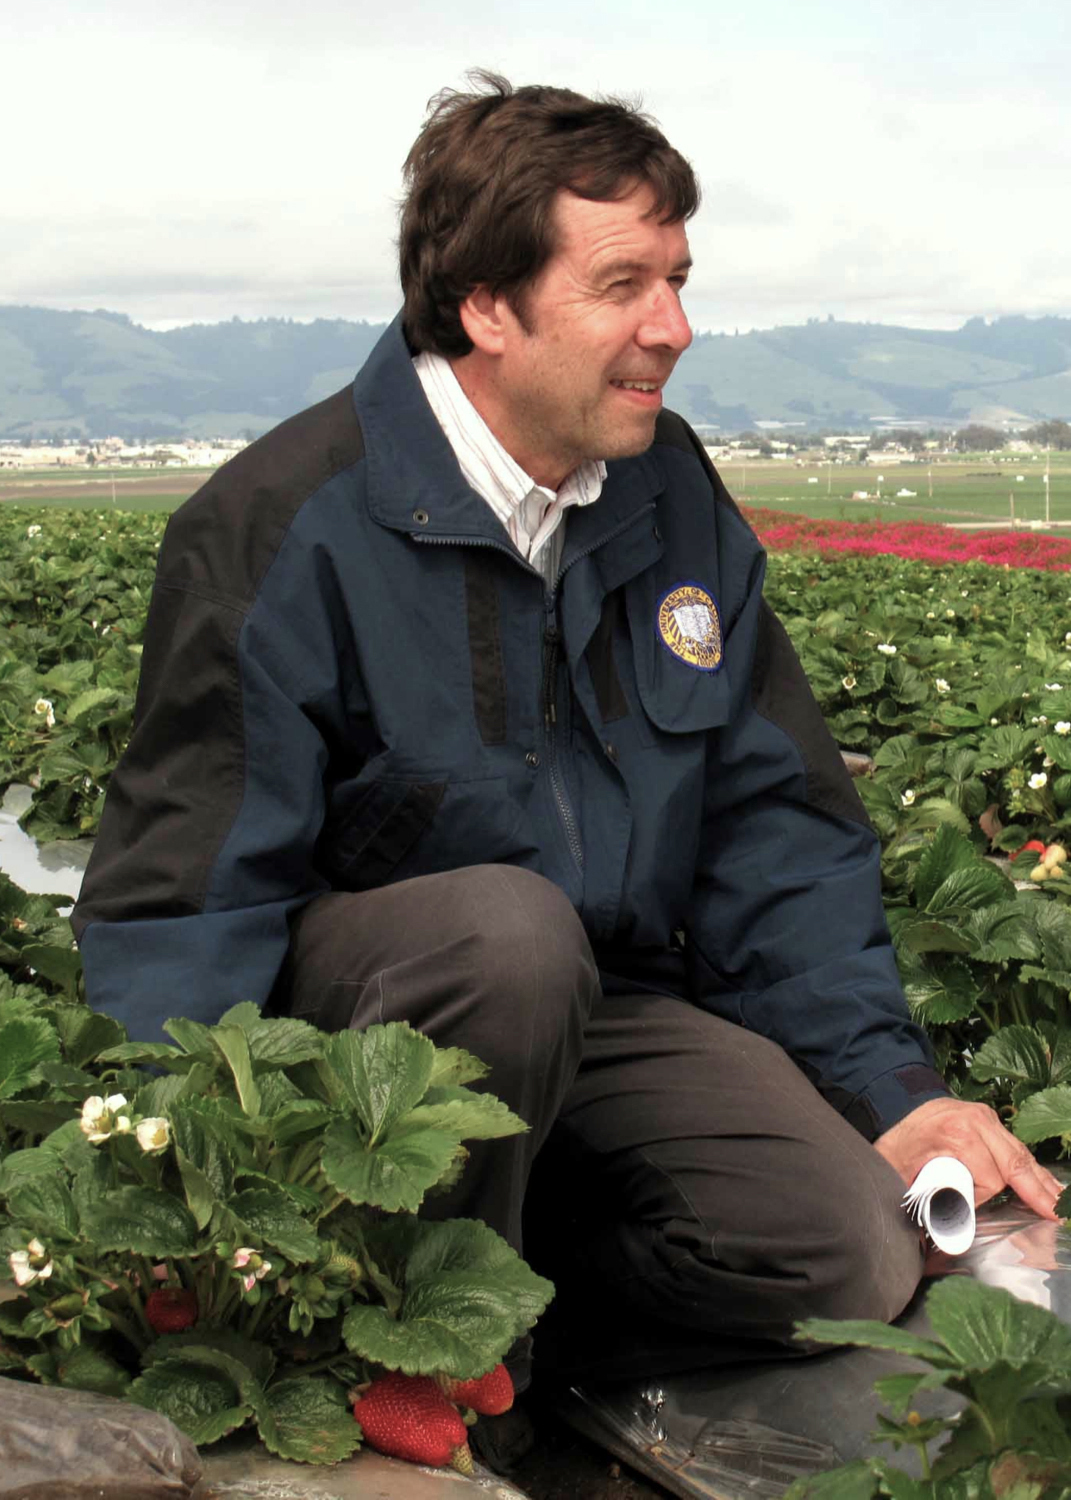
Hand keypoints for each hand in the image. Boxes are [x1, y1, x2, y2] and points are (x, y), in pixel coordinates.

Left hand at [874, 1096, 1062, 1221]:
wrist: (896, 1104)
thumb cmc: (900, 1141)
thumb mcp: (903, 1169)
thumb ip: (922, 1197)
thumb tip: (942, 1231)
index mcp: (956, 1133)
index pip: (989, 1178)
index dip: (984, 1198)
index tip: (968, 1209)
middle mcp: (977, 1121)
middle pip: (1015, 1163)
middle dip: (1037, 1193)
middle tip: (1055, 1215)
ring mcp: (986, 1118)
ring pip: (1021, 1155)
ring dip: (1041, 1182)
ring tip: (1059, 1204)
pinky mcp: (991, 1120)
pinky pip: (1017, 1147)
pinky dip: (1033, 1168)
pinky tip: (1050, 1185)